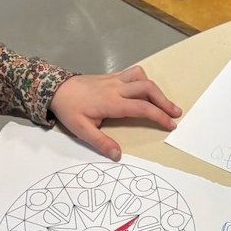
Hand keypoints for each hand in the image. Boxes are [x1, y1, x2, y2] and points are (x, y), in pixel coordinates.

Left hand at [50, 67, 180, 159]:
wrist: (54, 88)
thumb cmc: (68, 109)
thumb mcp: (80, 130)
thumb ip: (100, 142)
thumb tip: (117, 155)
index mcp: (111, 102)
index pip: (142, 107)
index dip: (159, 116)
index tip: (171, 125)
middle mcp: (116, 88)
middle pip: (147, 88)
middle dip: (164, 101)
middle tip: (175, 113)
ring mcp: (114, 80)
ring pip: (142, 78)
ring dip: (155, 89)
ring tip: (164, 103)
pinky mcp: (112, 76)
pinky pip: (133, 74)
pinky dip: (144, 82)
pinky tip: (145, 92)